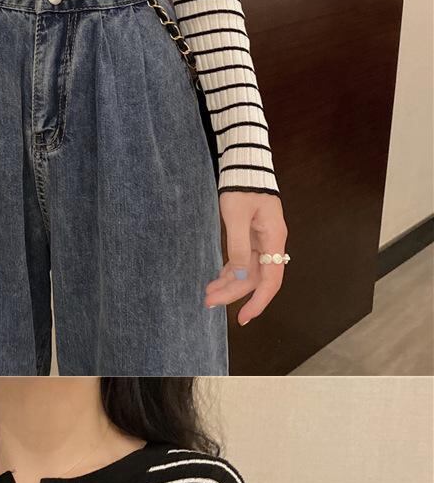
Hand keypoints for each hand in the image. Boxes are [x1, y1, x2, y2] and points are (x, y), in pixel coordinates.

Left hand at [206, 192, 288, 326]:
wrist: (244, 165)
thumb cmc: (242, 187)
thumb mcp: (236, 216)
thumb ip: (238, 247)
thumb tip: (237, 276)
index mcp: (274, 239)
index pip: (271, 281)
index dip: (258, 302)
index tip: (243, 317)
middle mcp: (271, 244)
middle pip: (255, 279)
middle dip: (233, 293)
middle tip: (209, 303)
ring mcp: (262, 241)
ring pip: (247, 272)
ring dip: (229, 284)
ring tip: (207, 295)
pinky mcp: (251, 237)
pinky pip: (242, 261)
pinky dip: (229, 272)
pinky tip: (216, 280)